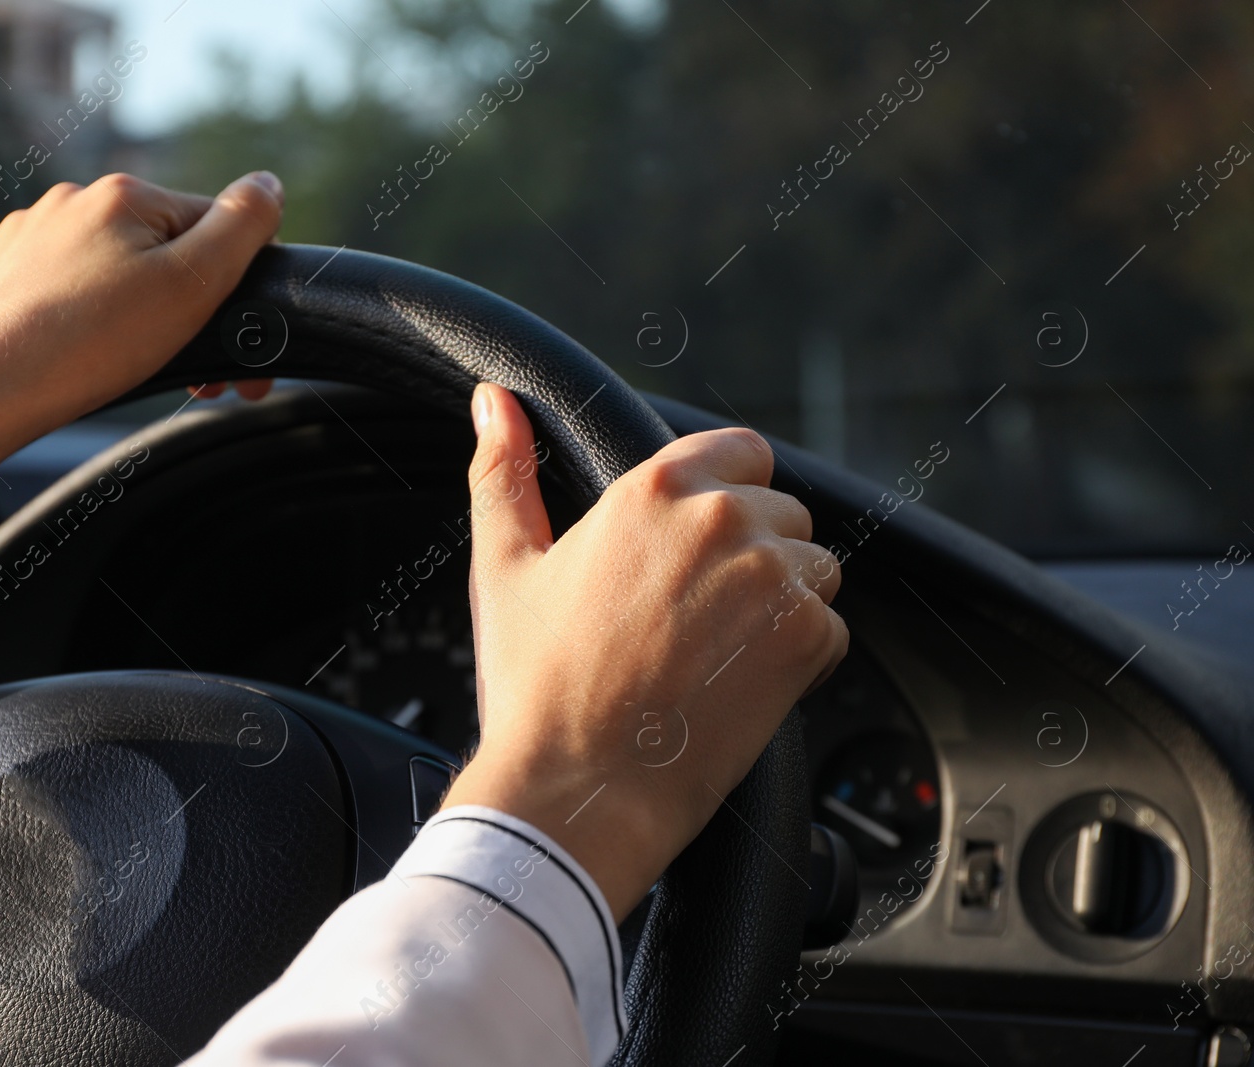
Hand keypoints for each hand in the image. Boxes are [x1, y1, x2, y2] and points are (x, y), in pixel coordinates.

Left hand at [0, 171, 284, 543]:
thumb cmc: (89, 345)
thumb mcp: (191, 285)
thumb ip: (241, 226)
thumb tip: (268, 184)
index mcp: (122, 196)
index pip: (211, 228)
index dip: (230, 291)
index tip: (230, 352)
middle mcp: (67, 203)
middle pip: (157, 254)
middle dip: (183, 313)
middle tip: (194, 381)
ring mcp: (21, 238)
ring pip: (103, 274)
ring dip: (130, 319)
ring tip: (126, 371)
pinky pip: (50, 294)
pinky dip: (71, 323)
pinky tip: (71, 358)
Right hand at [442, 384, 847, 920]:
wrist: (575, 788)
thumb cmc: (535, 685)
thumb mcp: (504, 567)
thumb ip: (504, 473)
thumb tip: (493, 400)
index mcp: (654, 487)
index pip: (742, 452)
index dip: (728, 497)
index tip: (698, 550)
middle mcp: (722, 517)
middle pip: (782, 513)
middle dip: (751, 559)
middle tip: (691, 622)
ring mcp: (771, 576)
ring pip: (813, 570)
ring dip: (780, 607)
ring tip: (712, 656)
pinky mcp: (804, 637)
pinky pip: (829, 630)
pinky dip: (797, 661)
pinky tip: (734, 689)